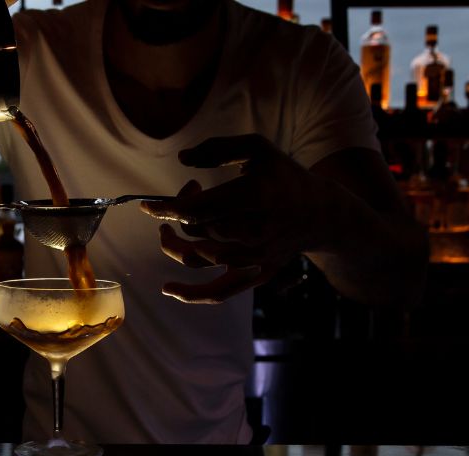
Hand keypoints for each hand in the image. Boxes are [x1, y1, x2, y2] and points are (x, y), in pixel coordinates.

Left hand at [140, 134, 322, 303]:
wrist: (321, 213)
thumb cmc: (283, 176)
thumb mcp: (258, 149)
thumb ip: (219, 149)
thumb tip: (183, 159)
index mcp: (255, 195)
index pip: (198, 208)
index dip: (167, 208)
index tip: (147, 206)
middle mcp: (255, 230)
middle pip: (196, 230)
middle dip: (178, 214)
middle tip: (186, 195)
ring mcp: (255, 256)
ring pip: (199, 257)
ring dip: (176, 244)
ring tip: (168, 231)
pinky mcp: (256, 275)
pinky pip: (218, 291)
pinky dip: (190, 294)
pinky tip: (168, 289)